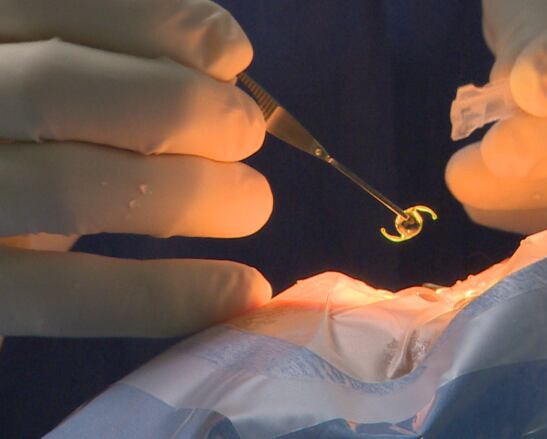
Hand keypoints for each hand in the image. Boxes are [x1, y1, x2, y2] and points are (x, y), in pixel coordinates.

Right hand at [0, 0, 272, 338]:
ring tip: (252, 201)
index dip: (162, 25)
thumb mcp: (41, 74)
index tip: (230, 54)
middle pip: (58, 90)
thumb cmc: (21, 137)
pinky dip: (167, 297)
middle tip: (245, 132)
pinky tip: (244, 289)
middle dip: (184, 108)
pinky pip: (65, 298)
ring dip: (192, 191)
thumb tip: (220, 59)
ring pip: (70, 188)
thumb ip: (108, 60)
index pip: (57, 4)